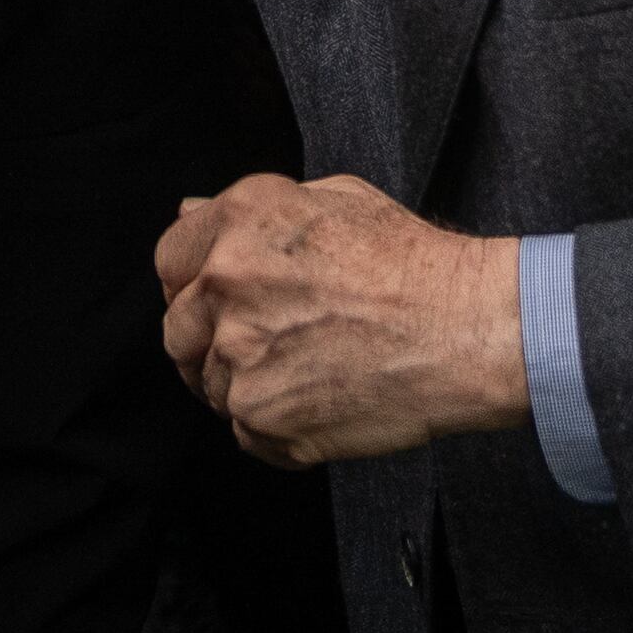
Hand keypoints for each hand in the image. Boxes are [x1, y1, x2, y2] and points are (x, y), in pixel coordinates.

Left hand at [152, 175, 526, 466]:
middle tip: (265, 347)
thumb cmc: (413, 264)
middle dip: (208, 341)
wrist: (462, 330)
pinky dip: (277, 427)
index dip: (191, 283)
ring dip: (248, 386)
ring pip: (212, 386)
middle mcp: (226, 284)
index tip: (216, 301)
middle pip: (178, 331)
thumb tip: (188, 211)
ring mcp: (239, 355)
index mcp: (240, 223)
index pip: (170, 260)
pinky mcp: (261, 416)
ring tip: (311, 372)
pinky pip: (247, 432)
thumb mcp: (335, 200)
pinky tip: (323, 401)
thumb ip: (250, 210)